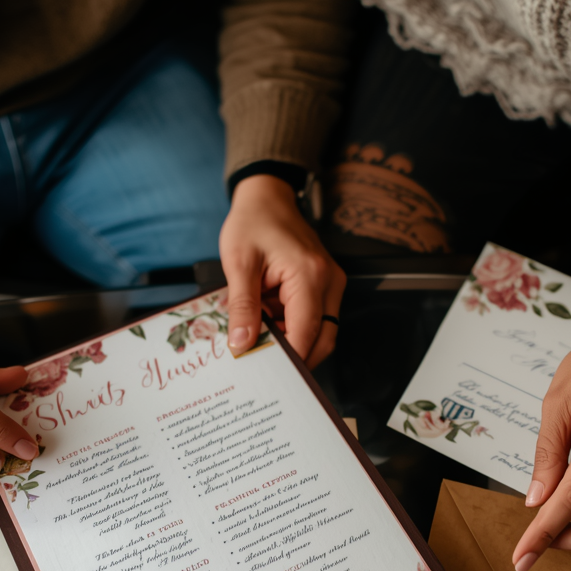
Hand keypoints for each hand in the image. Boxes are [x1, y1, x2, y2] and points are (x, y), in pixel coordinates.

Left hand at [220, 173, 344, 366]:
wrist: (267, 198)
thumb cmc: (253, 222)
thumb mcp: (239, 263)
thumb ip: (241, 306)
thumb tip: (242, 344)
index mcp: (310, 275)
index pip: (306, 332)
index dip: (288, 358)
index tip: (264, 372)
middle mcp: (329, 282)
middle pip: (323, 339)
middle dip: (295, 357)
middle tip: (263, 367)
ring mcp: (331, 284)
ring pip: (321, 332)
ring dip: (292, 341)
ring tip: (261, 338)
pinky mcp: (325, 286)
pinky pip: (315, 319)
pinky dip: (292, 328)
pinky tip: (268, 324)